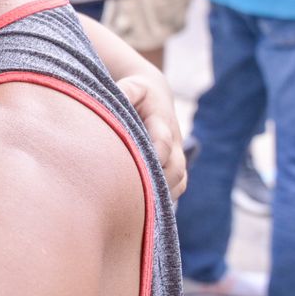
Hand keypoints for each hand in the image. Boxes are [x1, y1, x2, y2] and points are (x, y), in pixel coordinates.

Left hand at [117, 74, 185, 198]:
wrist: (156, 96)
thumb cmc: (138, 92)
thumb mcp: (133, 86)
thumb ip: (126, 91)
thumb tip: (115, 99)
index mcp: (162, 122)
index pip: (162, 142)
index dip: (152, 155)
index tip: (136, 167)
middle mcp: (174, 143)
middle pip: (176, 168)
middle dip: (159, 181)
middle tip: (133, 194)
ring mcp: (176, 156)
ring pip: (179, 181)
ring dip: (162, 193)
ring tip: (136, 205)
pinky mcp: (175, 168)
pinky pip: (177, 188)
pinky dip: (164, 198)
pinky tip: (143, 208)